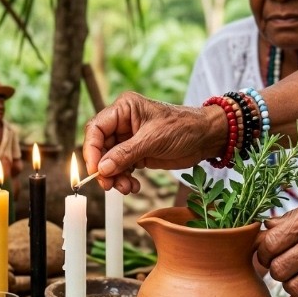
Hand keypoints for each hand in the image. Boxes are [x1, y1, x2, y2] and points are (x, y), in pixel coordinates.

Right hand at [83, 92, 222, 193]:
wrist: (206, 138)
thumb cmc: (183, 127)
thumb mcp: (153, 139)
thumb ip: (126, 154)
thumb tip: (103, 168)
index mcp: (124, 109)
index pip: (96, 128)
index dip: (91, 150)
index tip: (95, 170)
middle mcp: (123, 122)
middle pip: (100, 148)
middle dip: (104, 168)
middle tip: (109, 185)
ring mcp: (129, 139)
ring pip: (110, 161)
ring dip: (115, 177)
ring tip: (126, 187)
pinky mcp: (137, 153)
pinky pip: (122, 168)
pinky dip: (125, 179)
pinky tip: (134, 186)